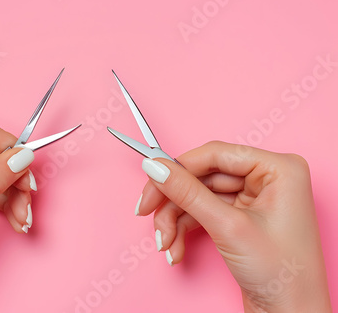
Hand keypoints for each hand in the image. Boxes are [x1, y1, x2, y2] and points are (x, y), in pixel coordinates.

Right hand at [138, 141, 331, 311]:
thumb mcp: (228, 227)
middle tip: (147, 212)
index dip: (179, 167)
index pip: (216, 154)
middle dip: (173, 203)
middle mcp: (265, 179)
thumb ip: (188, 193)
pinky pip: (202, 212)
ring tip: (165, 243)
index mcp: (278, 169)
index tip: (151, 177)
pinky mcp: (239, 217)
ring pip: (198, 196)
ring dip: (175, 220)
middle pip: (202, 177)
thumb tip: (157, 168)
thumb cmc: (282, 275)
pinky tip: (176, 249)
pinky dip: (185, 230)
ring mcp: (252, 198)